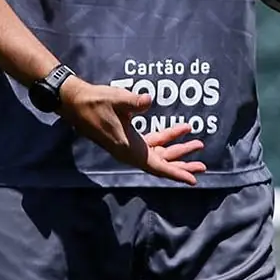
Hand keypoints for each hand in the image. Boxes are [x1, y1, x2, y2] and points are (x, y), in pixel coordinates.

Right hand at [58, 77, 207, 184]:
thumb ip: (134, 101)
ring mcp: (129, 145)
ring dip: (177, 150)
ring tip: (197, 144)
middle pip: (162, 163)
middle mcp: (130, 151)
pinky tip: (178, 130)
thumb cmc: (96, 102)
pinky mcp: (127, 137)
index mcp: (130, 148)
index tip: (193, 180)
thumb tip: (148, 100)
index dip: (176, 173)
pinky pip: (151, 144)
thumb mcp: (116, 100)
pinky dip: (166, 138)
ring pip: (158, 153)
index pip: (158, 166)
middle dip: (182, 164)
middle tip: (203, 166)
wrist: (75, 102)